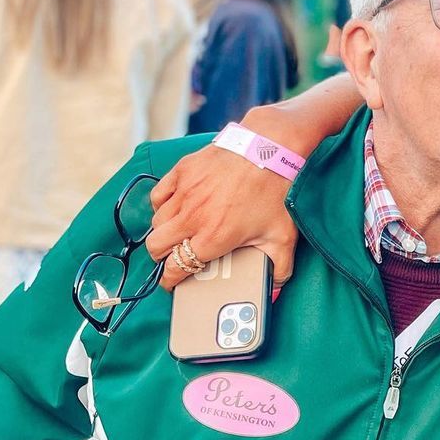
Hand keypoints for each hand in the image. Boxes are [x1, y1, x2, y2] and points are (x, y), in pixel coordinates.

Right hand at [147, 145, 297, 289]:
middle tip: (173, 259)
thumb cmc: (276, 193)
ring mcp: (184, 193)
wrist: (268, 149)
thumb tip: (276, 290)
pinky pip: (158, 196)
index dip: (170, 279)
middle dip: (162, 258)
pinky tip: (174, 209)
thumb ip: (280, 270)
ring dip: (164, 233)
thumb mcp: (283, 238)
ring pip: (157, 222)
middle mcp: (193, 217)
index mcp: (213, 238)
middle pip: (156, 246)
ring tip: (177, 236)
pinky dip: (162, 207)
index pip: (176, 266)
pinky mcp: (182, 172)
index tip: (171, 282)